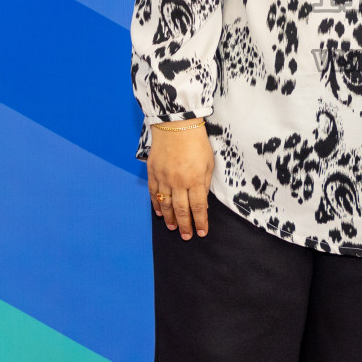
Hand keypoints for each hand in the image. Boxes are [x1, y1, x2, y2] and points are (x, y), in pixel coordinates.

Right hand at [146, 121, 214, 240]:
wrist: (176, 124)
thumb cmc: (197, 142)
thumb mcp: (209, 163)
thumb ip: (205, 184)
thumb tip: (203, 203)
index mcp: (195, 180)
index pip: (198, 207)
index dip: (200, 222)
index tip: (201, 232)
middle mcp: (178, 182)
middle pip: (181, 210)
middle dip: (185, 226)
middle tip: (186, 237)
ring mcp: (164, 178)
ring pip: (166, 204)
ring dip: (170, 219)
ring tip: (174, 228)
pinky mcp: (153, 172)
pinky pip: (154, 193)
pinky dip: (156, 205)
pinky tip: (160, 213)